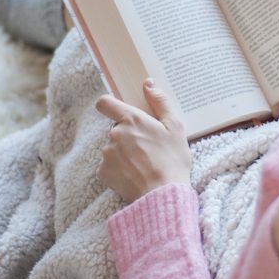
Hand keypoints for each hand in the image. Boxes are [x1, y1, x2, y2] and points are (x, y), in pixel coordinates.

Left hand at [95, 78, 190, 202]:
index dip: (109, 105)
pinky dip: (119, 170)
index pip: (105, 103)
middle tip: (147, 148)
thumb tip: (148, 83)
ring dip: (124, 153)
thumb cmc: (172, 159)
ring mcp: (107, 153)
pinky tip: (135, 175)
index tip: (117, 111)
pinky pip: (109, 166)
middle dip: (128, 136)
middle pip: (116, 129)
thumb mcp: (175, 127)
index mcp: (132, 119)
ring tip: (143, 165)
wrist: (163, 194)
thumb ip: (160, 102)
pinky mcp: (104, 172)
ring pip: (113, 148)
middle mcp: (115, 134)